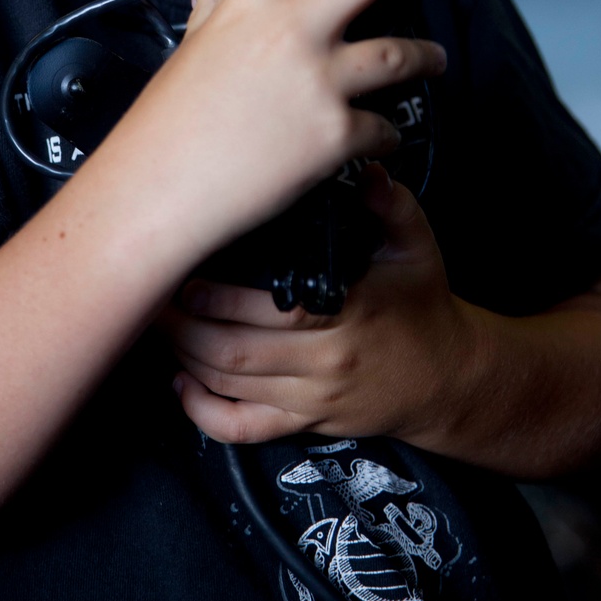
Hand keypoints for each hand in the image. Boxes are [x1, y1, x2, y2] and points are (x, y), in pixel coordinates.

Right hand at [101, 0, 463, 262]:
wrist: (158, 193)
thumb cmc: (164, 128)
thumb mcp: (188, 53)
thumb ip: (213, 19)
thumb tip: (214, 1)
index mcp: (249, 4)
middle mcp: (290, 32)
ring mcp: (318, 82)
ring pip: (400, 52)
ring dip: (427, 54)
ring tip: (436, 57)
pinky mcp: (335, 135)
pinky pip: (384, 128)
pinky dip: (386, 134)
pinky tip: (381, 138)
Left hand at [161, 166, 480, 444]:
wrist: (448, 379)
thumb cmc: (423, 306)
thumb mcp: (418, 249)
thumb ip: (392, 207)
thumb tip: (369, 171)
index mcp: (348, 313)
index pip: (272, 311)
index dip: (217, 298)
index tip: (183, 274)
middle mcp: (325, 363)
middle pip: (235, 352)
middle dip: (183, 327)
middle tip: (152, 297)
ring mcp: (312, 399)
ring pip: (232, 386)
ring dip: (185, 358)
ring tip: (157, 326)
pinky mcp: (305, 424)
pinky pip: (246, 429)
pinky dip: (205, 414)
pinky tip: (181, 386)